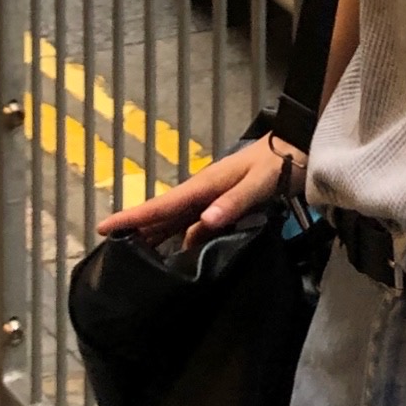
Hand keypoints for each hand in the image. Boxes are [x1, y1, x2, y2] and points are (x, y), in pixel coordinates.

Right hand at [96, 134, 294, 250]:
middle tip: (110, 251)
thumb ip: (234, 202)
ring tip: (136, 257)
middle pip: (164, 215)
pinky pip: (197, 224)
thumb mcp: (259, 182)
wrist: (301, 148)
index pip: (163, 204)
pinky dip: (183, 238)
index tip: (105, 227)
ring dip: (157, 236)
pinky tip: (179, 253)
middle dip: (137, 229)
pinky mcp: (226, 204)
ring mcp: (214, 198)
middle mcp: (204, 192)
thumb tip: (203, 223)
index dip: (134, 217)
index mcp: (206, 185)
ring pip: (178, 221)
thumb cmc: (281, 162)